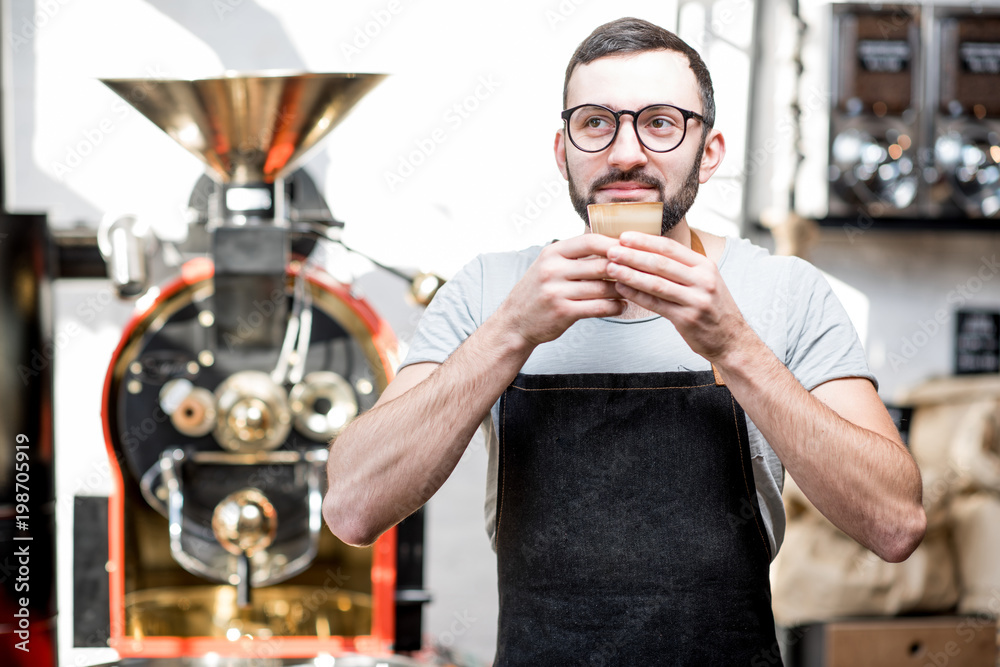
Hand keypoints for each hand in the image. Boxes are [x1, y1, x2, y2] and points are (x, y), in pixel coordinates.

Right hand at [497, 234, 624, 346]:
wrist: (515, 322)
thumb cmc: (538, 292)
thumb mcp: (549, 265)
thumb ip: (574, 256)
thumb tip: (612, 245)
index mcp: (552, 253)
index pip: (590, 241)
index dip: (614, 243)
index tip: (631, 248)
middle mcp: (552, 269)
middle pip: (600, 264)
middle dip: (624, 268)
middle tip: (641, 271)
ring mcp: (557, 291)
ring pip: (603, 287)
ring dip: (622, 290)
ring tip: (633, 290)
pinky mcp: (563, 312)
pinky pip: (599, 307)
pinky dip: (615, 307)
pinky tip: (621, 306)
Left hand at [605, 232, 751, 360]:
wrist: (732, 339)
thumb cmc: (711, 307)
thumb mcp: (704, 280)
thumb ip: (681, 267)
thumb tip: (647, 250)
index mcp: (704, 265)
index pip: (670, 248)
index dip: (645, 241)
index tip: (624, 236)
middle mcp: (703, 280)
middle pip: (661, 263)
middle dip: (633, 255)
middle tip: (611, 250)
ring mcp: (696, 300)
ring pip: (657, 283)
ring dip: (631, 275)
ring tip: (611, 268)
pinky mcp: (687, 319)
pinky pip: (656, 304)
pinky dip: (637, 296)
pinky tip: (621, 289)